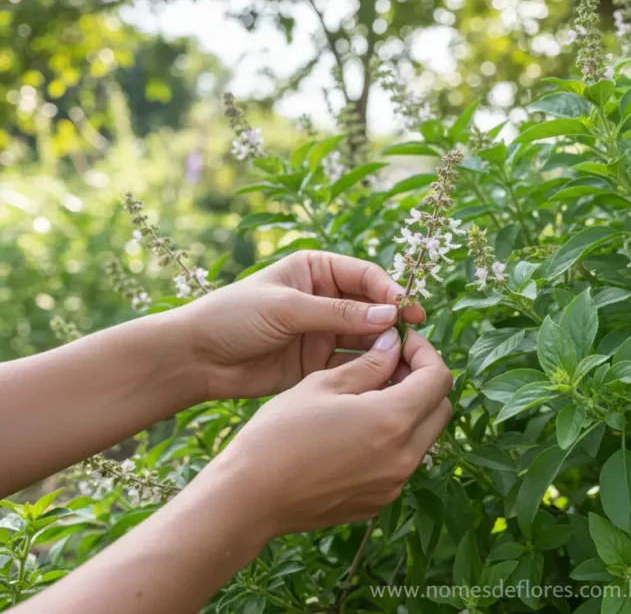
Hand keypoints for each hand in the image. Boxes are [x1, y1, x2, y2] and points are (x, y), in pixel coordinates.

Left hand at [176, 251, 424, 400]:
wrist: (195, 358)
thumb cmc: (233, 317)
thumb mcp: (286, 308)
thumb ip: (338, 313)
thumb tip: (389, 315)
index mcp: (317, 271)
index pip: (366, 276)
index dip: (390, 293)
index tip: (409, 311)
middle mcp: (326, 299)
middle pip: (372, 308)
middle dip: (393, 323)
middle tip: (414, 340)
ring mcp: (324, 332)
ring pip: (367, 338)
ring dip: (385, 349)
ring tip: (403, 363)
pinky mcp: (319, 363)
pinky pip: (354, 365)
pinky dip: (370, 371)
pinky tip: (384, 380)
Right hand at [198, 328, 451, 536]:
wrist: (249, 498)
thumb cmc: (279, 434)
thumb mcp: (323, 385)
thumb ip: (369, 364)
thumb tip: (394, 344)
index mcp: (393, 420)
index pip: (438, 378)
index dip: (424, 352)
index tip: (401, 342)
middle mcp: (404, 457)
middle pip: (440, 408)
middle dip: (423, 381)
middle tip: (390, 366)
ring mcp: (394, 483)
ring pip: (423, 437)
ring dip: (410, 411)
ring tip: (370, 396)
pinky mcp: (379, 501)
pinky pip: (402, 462)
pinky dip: (393, 440)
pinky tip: (357, 430)